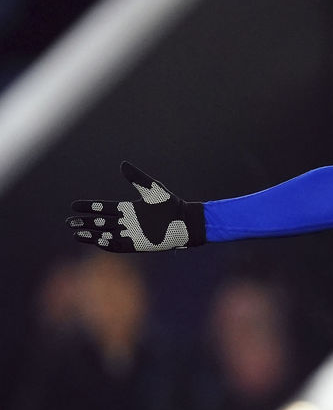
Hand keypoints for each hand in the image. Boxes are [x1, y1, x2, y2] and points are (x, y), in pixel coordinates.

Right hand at [68, 162, 205, 250]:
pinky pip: (118, 246)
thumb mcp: (153, 189)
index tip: (74, 206)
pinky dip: (107, 244)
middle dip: (85, 223)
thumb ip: (137, 178)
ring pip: (105, 235)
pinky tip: (96, 241)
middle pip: (100, 223)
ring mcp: (131, 234)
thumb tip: (122, 164)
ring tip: (76, 234)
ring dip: (91, 235)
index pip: (103, 209)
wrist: (186, 222)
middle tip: (69, 222)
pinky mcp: (138, 245)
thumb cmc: (171, 205)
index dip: (89, 207)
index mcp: (128, 209)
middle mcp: (127, 223)